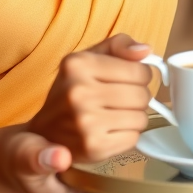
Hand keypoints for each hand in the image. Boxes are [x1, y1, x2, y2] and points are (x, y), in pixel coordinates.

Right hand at [26, 33, 154, 162]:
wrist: (46, 130)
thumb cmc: (72, 90)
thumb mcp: (88, 57)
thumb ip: (118, 45)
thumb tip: (146, 50)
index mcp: (78, 64)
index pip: (138, 70)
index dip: (140, 75)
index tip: (130, 78)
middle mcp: (79, 92)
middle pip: (141, 95)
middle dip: (138, 96)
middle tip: (121, 98)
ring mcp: (86, 122)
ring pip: (141, 118)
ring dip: (134, 116)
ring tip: (115, 113)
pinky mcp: (93, 147)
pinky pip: (133, 138)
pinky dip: (127, 134)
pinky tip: (110, 129)